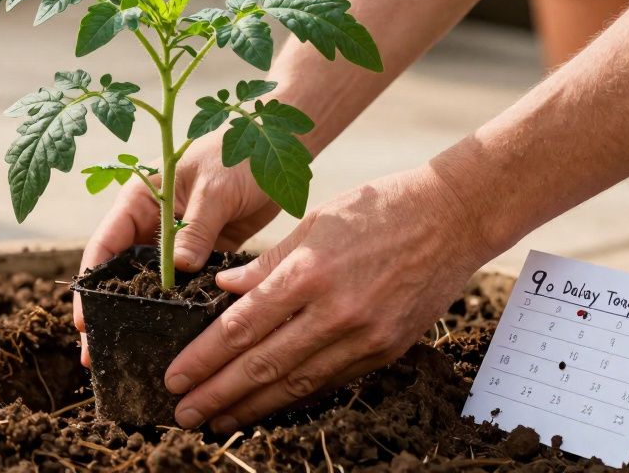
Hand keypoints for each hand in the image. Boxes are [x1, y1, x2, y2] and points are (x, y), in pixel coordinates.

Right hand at [73, 133, 281, 365]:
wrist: (281, 147)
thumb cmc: (241, 153)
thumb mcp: (215, 189)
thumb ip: (195, 229)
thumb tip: (178, 272)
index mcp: (141, 198)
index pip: (105, 245)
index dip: (91, 284)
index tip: (84, 319)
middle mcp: (153, 222)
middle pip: (122, 272)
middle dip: (109, 310)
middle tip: (97, 352)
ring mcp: (178, 239)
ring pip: (154, 283)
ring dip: (145, 314)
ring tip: (134, 355)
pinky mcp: (206, 251)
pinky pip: (187, 284)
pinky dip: (181, 306)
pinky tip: (178, 337)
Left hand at [163, 165, 492, 431]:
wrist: (454, 218)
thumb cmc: (379, 208)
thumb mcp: (314, 221)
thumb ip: (267, 262)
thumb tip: (224, 290)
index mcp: (308, 271)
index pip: (241, 327)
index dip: (204, 358)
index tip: (175, 376)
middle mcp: (334, 311)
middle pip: (262, 364)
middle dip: (217, 394)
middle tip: (183, 412)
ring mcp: (364, 336)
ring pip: (296, 383)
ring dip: (251, 406)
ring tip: (219, 421)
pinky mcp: (386, 350)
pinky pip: (330, 380)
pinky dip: (295, 396)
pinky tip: (270, 405)